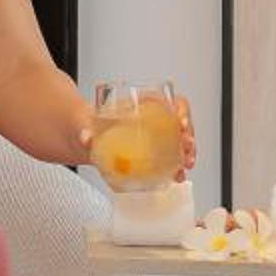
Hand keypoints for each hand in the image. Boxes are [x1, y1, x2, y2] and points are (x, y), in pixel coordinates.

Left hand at [71, 94, 200, 179]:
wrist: (91, 137)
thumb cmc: (95, 123)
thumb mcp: (90, 123)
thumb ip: (87, 130)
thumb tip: (87, 137)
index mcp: (145, 105)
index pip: (171, 101)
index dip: (181, 110)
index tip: (180, 121)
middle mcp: (156, 119)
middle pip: (182, 122)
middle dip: (189, 134)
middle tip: (186, 145)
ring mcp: (158, 136)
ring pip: (182, 141)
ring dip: (188, 153)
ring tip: (186, 164)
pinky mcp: (155, 152)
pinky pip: (173, 158)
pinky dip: (177, 167)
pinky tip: (177, 175)